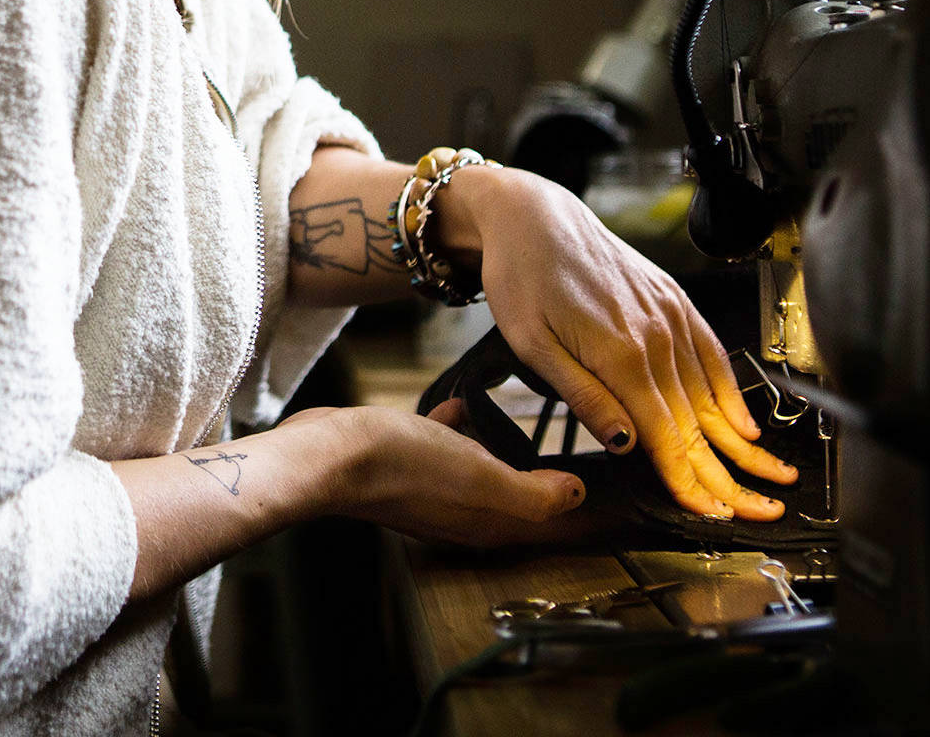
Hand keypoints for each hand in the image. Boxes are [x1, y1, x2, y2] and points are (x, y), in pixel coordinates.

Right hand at [295, 403, 607, 546]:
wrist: (334, 454)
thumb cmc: (407, 465)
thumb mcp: (483, 477)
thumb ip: (532, 493)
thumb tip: (576, 495)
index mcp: (486, 524)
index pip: (541, 522)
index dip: (568, 505)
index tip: (595, 482)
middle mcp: (461, 515)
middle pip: (513, 499)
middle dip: (538, 479)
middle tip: (565, 450)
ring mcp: (431, 491)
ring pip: (479, 473)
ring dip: (496, 451)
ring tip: (514, 422)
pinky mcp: (405, 465)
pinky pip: (444, 448)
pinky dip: (457, 429)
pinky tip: (459, 404)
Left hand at [462, 168, 798, 520]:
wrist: (533, 217)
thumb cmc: (521, 279)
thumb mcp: (532, 345)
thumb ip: (584, 396)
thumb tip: (627, 443)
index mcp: (619, 353)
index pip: (664, 434)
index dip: (689, 480)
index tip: (711, 514)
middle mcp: (654, 334)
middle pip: (695, 420)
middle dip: (728, 473)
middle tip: (761, 512)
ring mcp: (669, 314)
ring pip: (710, 392)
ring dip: (741, 440)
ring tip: (770, 476)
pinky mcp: (673, 299)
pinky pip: (710, 352)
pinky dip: (731, 390)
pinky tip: (745, 421)